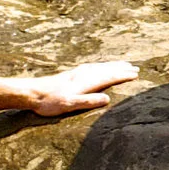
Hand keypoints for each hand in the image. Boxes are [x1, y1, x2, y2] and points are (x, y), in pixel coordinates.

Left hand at [22, 57, 138, 116]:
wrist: (32, 92)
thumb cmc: (50, 101)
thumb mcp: (70, 104)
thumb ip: (88, 101)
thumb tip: (108, 99)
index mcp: (85, 82)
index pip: (109, 77)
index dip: (122, 76)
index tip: (136, 75)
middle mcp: (83, 75)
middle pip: (106, 69)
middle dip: (121, 69)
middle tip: (135, 68)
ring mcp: (77, 73)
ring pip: (100, 66)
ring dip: (113, 65)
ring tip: (123, 64)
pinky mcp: (72, 74)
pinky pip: (93, 66)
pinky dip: (102, 65)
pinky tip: (100, 67)